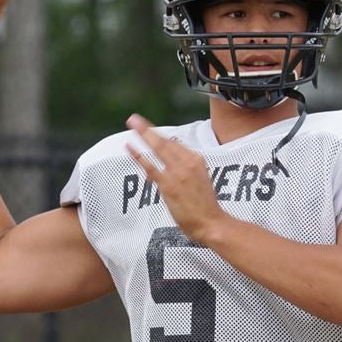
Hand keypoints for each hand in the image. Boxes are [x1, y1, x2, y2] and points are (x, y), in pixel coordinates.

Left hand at [125, 113, 229, 243]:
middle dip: (148, 128)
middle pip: (165, 141)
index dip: (161, 138)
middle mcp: (188, 162)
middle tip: (134, 119)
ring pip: (158, 148)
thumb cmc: (207, 207)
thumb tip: (168, 169)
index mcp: (198, 160)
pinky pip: (150, 166)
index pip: (175, 144)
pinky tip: (129, 147)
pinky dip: (138, 155)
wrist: (212, 222)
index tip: (150, 131)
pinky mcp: (169, 184)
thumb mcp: (201, 182)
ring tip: (132, 123)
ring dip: (143, 134)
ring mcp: (178, 172)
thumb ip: (186, 172)